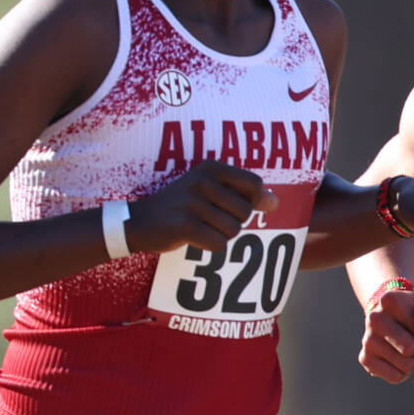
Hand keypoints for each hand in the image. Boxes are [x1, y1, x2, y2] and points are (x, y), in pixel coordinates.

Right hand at [128, 160, 278, 252]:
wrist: (139, 222)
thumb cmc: (181, 207)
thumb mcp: (211, 192)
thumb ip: (244, 194)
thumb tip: (275, 202)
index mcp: (211, 168)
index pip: (255, 185)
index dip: (251, 202)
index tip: (232, 207)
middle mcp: (202, 180)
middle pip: (245, 212)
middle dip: (233, 222)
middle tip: (208, 219)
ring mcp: (192, 202)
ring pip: (234, 230)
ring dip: (221, 235)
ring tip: (201, 227)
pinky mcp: (184, 225)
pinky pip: (218, 244)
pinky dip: (210, 246)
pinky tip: (194, 238)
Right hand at [358, 284, 413, 382]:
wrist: (395, 317)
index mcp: (389, 300)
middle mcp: (373, 318)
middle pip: (409, 350)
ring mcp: (367, 340)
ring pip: (405, 366)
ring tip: (410, 348)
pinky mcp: (365, 359)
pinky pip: (396, 377)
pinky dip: (404, 372)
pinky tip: (400, 358)